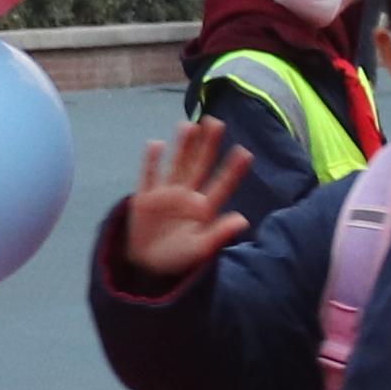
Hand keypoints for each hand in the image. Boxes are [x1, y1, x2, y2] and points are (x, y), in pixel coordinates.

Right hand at [121, 116, 253, 280]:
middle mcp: (187, 195)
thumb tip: (243, 219)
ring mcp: (166, 194)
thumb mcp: (200, 250)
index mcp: (203, 208)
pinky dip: (151, 161)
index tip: (245, 152)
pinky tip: (156, 143)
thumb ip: (219, 234)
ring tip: (189, 126)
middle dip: (207, 145)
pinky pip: (148, 176)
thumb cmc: (179, 259)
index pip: (221, 185)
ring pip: (176, 165)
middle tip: (216, 122)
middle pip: (199, 166)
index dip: (232, 170)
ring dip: (182, 146)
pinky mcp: (145, 198)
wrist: (148, 267)